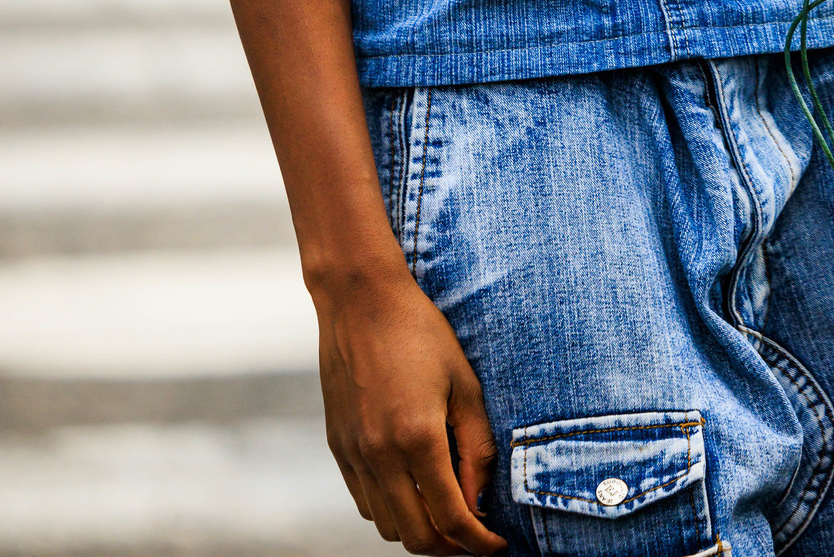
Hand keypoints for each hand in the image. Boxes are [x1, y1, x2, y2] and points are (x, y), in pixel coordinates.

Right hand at [315, 266, 505, 554]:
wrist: (361, 300)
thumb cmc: (421, 333)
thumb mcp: (464, 383)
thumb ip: (476, 446)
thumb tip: (480, 499)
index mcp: (418, 437)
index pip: (452, 518)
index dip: (478, 543)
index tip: (495, 546)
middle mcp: (381, 455)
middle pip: (417, 537)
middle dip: (450, 547)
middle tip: (473, 537)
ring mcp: (355, 453)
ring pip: (387, 526)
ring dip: (419, 531)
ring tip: (444, 513)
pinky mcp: (338, 446)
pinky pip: (364, 502)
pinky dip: (390, 510)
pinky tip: (411, 490)